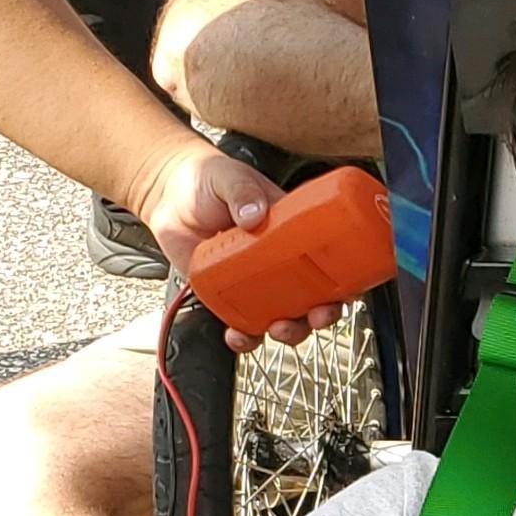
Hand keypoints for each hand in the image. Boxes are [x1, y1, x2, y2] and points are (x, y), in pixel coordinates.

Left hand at [126, 136, 345, 350]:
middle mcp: (281, 263)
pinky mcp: (228, 296)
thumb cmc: (207, 180)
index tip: (347, 293)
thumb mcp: (230, 177)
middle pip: (314, 298)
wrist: (168, 196)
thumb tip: (253, 213)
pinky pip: (243, 326)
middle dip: (321, 315)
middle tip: (316, 315)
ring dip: (290, 331)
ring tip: (279, 327)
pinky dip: (244, 338)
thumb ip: (242, 191)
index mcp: (294, 234)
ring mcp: (256, 283)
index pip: (329, 262)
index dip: (344, 283)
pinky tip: (238, 336)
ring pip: (284, 318)